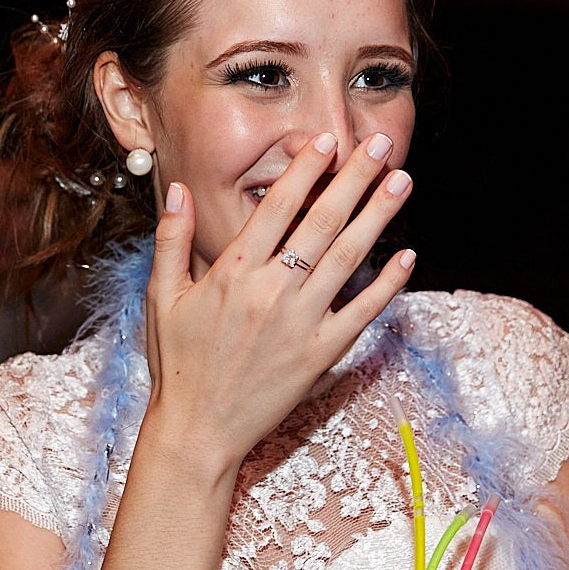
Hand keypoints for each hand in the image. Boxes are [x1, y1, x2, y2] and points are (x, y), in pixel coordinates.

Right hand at [141, 132, 413, 467]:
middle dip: (354, 178)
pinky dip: (386, 284)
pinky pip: (362, 312)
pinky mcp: (321, 354)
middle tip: (381, 144)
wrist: (198, 430)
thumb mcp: (162, 297)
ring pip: (348, 258)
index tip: (327, 139)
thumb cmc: (177, 363)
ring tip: (401, 182)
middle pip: (321, 222)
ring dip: (378, 217)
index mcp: (232, 272)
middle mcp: (271, 291)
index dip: (305, 169)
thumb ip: (171, 240)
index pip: (276, 207)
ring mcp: (300, 323)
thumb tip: (178, 189)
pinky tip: (406, 257)